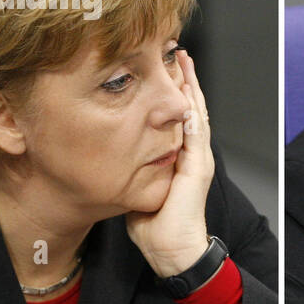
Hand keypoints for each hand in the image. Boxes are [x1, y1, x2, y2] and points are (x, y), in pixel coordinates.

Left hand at [126, 49, 214, 278]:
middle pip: (190, 108)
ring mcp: (198, 159)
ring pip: (196, 112)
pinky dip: (191, 108)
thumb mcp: (136, 189)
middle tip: (177, 53)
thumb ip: (128, 169)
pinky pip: (195, 130)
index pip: (177, 117)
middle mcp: (192, 154)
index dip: (171, 93)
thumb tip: (106, 155)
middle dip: (183, 80)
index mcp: (180, 157)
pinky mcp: (197, 166)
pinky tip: (186, 90)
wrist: (172, 249)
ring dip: (190, 86)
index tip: (162, 69)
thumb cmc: (154, 227)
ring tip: (183, 61)